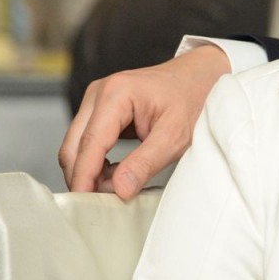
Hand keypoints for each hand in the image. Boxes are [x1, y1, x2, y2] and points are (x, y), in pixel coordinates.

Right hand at [59, 45, 230, 199]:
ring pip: (77, 145)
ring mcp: (98, 100)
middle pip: (74, 146)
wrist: (204, 76)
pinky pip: (88, 141)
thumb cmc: (194, 98)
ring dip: (90, 170)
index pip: (89, 144)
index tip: (83, 203)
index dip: (84, 176)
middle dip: (83, 176)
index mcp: (116, 93)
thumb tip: (119, 190)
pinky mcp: (102, 110)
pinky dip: (97, 161)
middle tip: (102, 203)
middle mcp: (100, 93)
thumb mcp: (176, 136)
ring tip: (116, 187)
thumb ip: (145, 163)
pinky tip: (117, 173)